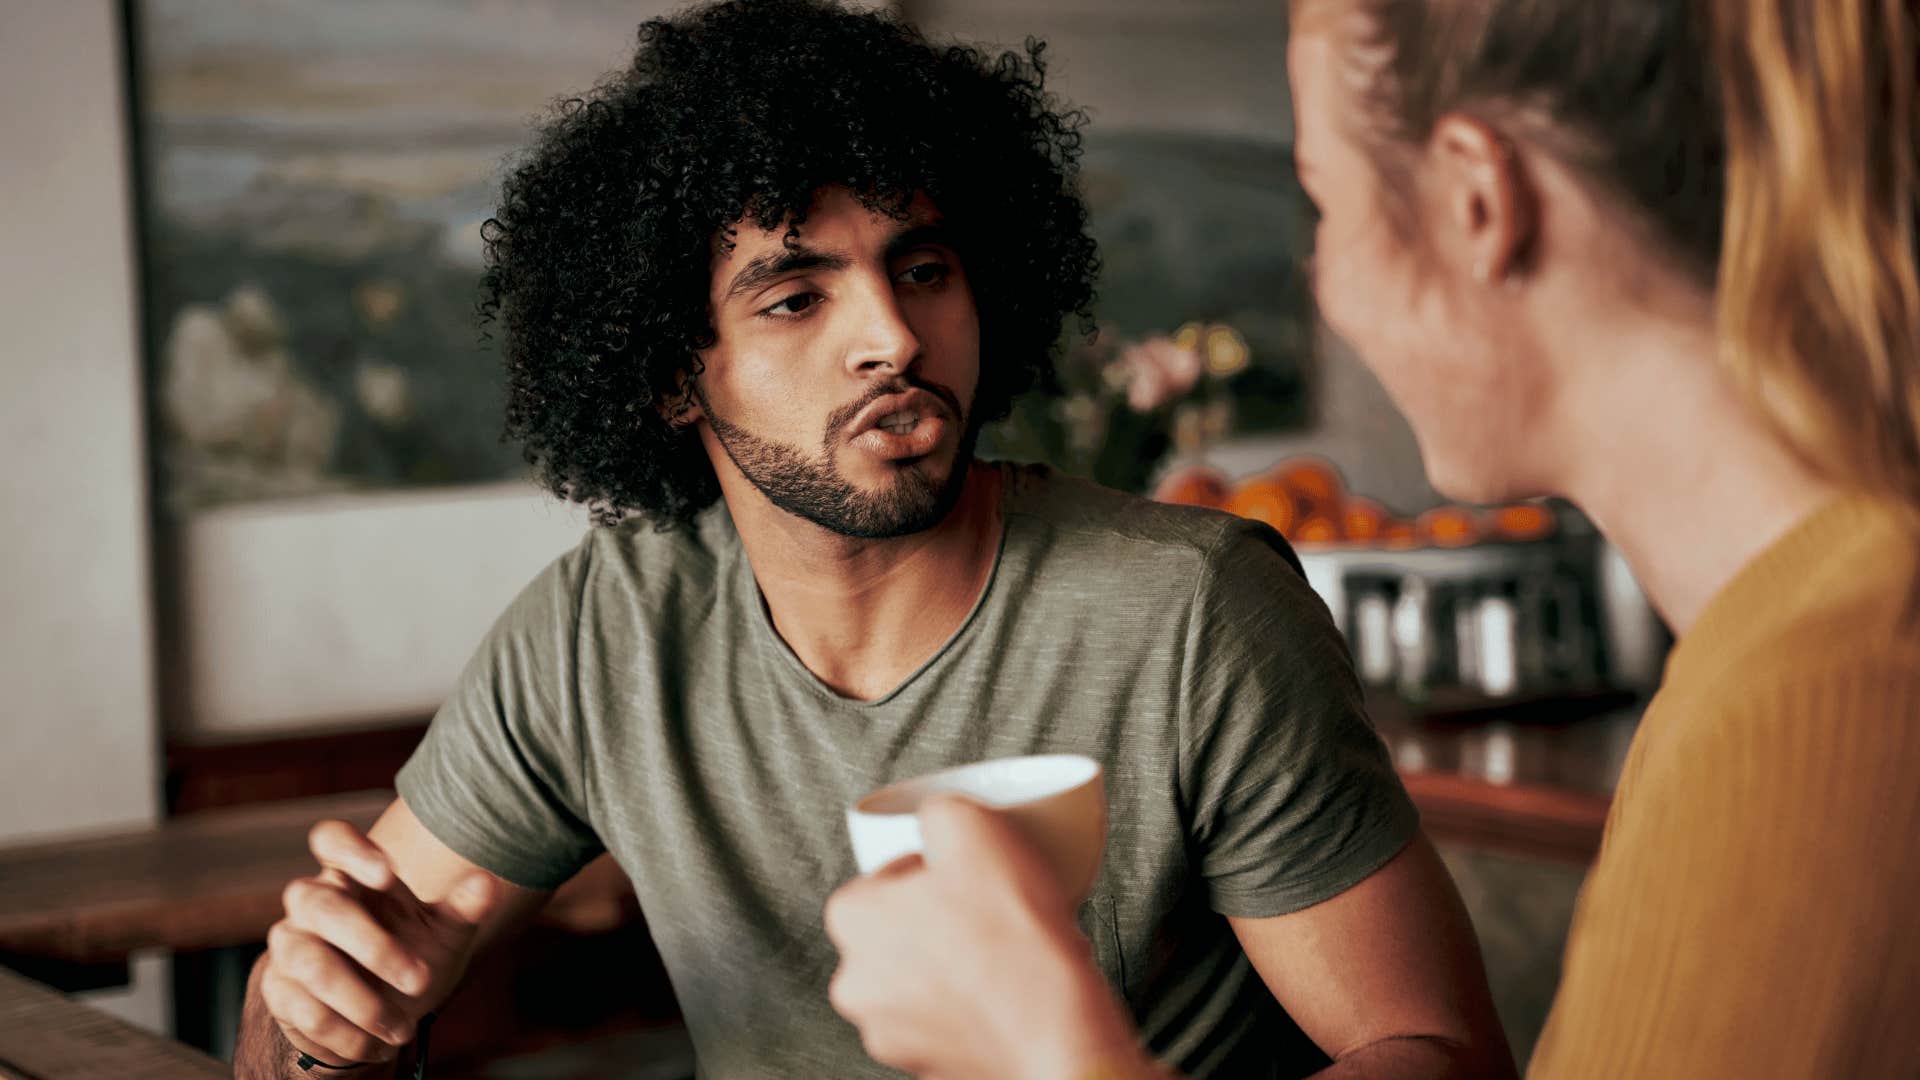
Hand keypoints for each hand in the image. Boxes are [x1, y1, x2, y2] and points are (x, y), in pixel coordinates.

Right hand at [257, 819, 493, 1066]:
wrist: (376, 1016)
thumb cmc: (410, 956)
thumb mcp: (442, 933)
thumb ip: (463, 908)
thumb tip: (487, 883)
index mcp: (352, 877)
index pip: (331, 839)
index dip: (351, 849)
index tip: (387, 873)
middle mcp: (312, 903)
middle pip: (323, 906)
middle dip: (374, 946)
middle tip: (421, 981)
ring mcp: (290, 945)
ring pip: (311, 962)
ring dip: (363, 1002)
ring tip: (405, 1029)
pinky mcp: (279, 990)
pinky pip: (303, 1009)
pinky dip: (345, 1032)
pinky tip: (376, 1045)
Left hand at [824, 796, 1150, 1079]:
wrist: (1053, 1028)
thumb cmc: (1011, 939)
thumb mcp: (972, 824)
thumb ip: (938, 810)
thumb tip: (936, 816)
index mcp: (852, 919)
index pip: (886, 874)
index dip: (932, 866)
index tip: (965, 871)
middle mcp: (857, 982)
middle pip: (898, 928)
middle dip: (937, 916)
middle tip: (985, 907)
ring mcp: (890, 1032)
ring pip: (921, 978)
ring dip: (953, 963)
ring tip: (1001, 949)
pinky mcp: (928, 1064)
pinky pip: (947, 1019)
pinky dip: (971, 1005)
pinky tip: (1005, 989)